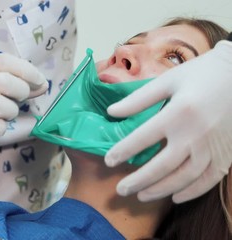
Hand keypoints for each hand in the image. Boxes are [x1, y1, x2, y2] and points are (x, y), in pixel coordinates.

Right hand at [0, 53, 47, 166]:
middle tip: (18, 102)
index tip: (41, 82)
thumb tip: (41, 85)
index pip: (7, 61)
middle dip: (23, 94)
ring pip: (6, 107)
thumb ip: (5, 82)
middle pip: (11, 83)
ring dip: (10, 113)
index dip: (28, 71)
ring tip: (0, 115)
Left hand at [104, 40, 231, 202]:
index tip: (108, 161)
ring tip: (142, 196)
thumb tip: (110, 112)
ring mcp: (213, 147)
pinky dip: (192, 192)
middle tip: (121, 190)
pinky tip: (175, 197)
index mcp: (178, 113)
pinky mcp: (226, 153)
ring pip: (184, 177)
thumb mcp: (167, 81)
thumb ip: (138, 99)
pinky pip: (209, 180)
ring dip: (161, 190)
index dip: (122, 151)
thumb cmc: (200, 74)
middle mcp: (196, 134)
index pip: (143, 138)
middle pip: (162, 165)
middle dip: (138, 180)